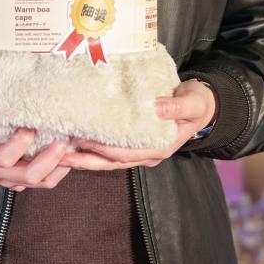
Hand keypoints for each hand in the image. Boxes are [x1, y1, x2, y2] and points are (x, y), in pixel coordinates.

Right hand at [0, 124, 71, 190]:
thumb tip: (17, 85)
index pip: (4, 157)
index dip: (20, 143)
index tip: (30, 126)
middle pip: (29, 175)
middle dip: (50, 158)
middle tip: (63, 139)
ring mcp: (8, 180)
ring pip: (41, 183)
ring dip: (60, 166)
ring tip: (71, 147)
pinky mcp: (17, 184)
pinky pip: (43, 183)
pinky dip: (58, 170)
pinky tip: (67, 156)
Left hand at [60, 79, 216, 170]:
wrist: (204, 106)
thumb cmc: (197, 103)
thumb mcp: (192, 103)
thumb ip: (176, 107)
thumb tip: (156, 108)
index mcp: (159, 147)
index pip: (125, 152)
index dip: (102, 148)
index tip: (81, 140)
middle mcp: (148, 154)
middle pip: (111, 161)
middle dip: (85, 159)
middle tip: (59, 153)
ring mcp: (141, 151)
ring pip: (108, 160)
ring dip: (85, 158)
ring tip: (59, 154)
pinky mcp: (136, 143)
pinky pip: (112, 151)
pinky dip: (93, 150)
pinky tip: (76, 144)